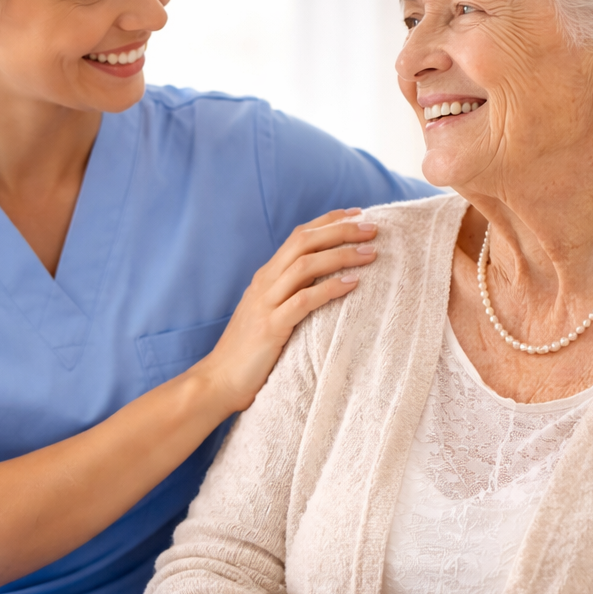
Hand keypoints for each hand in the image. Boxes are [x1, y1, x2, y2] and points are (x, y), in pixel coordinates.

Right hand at [190, 209, 378, 413]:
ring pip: (305, 265)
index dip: (328, 221)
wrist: (219, 380)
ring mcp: (266, 303)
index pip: (299, 236)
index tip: (357, 213)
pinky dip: (330, 288)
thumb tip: (323, 281)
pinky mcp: (271, 327)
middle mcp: (265, 282)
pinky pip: (304, 300)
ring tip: (370, 254)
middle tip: (373, 228)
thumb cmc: (249, 351)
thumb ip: (290, 293)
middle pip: (304, 242)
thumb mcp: (270, 312)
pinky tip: (353, 284)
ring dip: (341, 255)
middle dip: (341, 231)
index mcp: (266, 276)